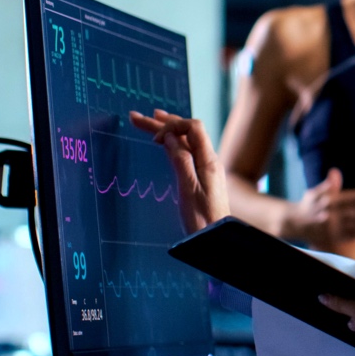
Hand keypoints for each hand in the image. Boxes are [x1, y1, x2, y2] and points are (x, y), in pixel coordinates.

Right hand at [130, 110, 229, 232]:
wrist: (216, 238)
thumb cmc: (202, 218)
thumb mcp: (188, 188)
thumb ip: (180, 160)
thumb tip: (171, 137)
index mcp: (208, 160)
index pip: (193, 128)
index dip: (172, 126)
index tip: (154, 138)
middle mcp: (209, 160)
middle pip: (187, 133)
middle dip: (164, 123)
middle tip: (137, 117)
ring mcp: (206, 168)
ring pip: (187, 142)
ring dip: (169, 129)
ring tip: (151, 120)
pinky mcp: (202, 177)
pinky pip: (188, 152)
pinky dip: (174, 143)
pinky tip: (166, 142)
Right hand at [286, 168, 354, 247]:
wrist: (293, 223)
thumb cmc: (308, 205)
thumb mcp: (315, 192)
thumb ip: (327, 185)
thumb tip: (334, 172)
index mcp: (329, 200)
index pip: (354, 198)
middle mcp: (331, 214)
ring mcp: (331, 227)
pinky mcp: (330, 238)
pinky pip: (348, 235)